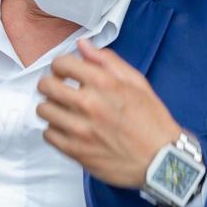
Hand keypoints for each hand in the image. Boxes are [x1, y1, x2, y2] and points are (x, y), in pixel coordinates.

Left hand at [36, 37, 182, 187]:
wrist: (162, 161)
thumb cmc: (152, 122)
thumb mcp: (137, 83)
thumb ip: (107, 61)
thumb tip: (83, 45)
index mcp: (104, 84)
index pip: (61, 63)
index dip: (61, 65)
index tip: (64, 72)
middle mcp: (89, 104)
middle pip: (46, 86)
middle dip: (51, 84)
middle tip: (60, 89)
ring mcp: (80, 129)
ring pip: (43, 110)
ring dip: (52, 107)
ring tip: (64, 111)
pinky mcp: (76, 151)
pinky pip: (48, 134)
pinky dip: (54, 130)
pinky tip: (67, 129)